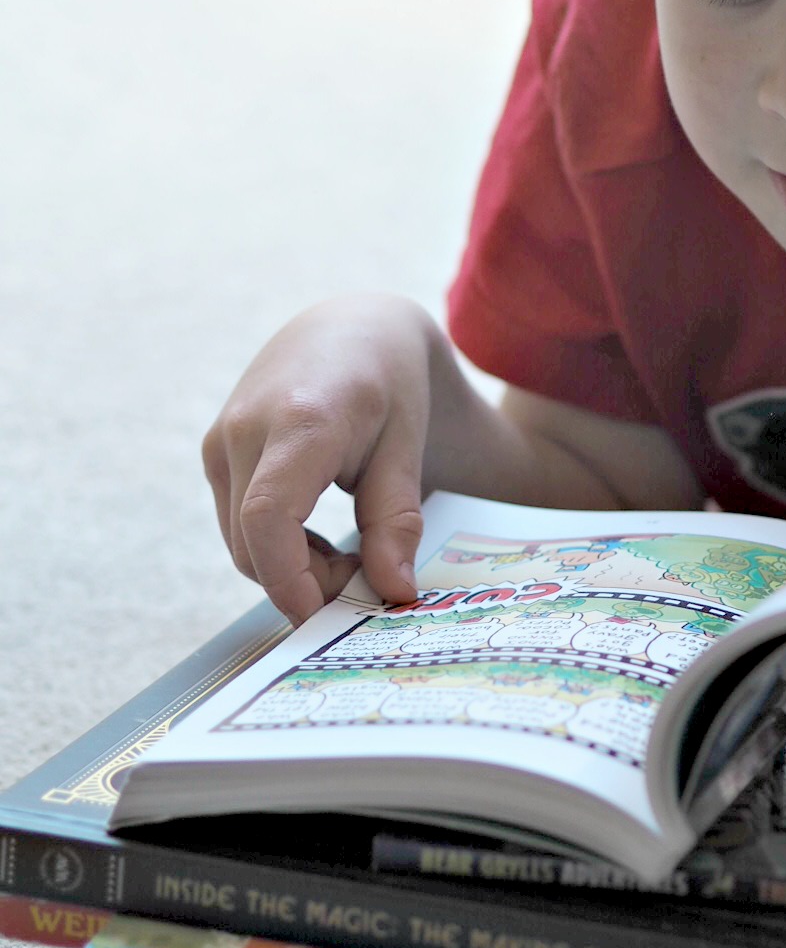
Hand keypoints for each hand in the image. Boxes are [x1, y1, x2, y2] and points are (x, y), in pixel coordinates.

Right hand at [203, 295, 436, 624]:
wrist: (350, 330)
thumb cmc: (388, 384)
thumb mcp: (407, 448)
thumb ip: (396, 520)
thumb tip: (393, 593)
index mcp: (300, 421)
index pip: (268, 517)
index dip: (288, 579)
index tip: (325, 617)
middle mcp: (245, 429)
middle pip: (253, 543)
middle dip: (305, 583)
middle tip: (364, 584)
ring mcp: (221, 442)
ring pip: (242, 541)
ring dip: (290, 568)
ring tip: (351, 555)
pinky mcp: (216, 455)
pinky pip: (238, 523)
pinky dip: (276, 547)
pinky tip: (319, 538)